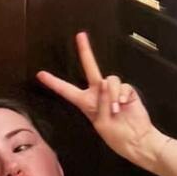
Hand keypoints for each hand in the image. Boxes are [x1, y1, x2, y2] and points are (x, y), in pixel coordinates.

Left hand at [35, 32, 168, 163]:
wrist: (136, 140)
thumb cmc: (117, 136)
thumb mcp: (102, 123)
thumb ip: (101, 103)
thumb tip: (105, 83)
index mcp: (86, 103)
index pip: (67, 91)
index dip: (54, 83)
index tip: (40, 75)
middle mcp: (98, 93)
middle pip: (90, 68)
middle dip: (85, 51)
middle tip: (80, 35)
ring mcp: (113, 91)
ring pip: (109, 80)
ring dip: (111, 96)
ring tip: (115, 110)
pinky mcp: (127, 92)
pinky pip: (122, 87)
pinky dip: (122, 96)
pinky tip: (123, 106)